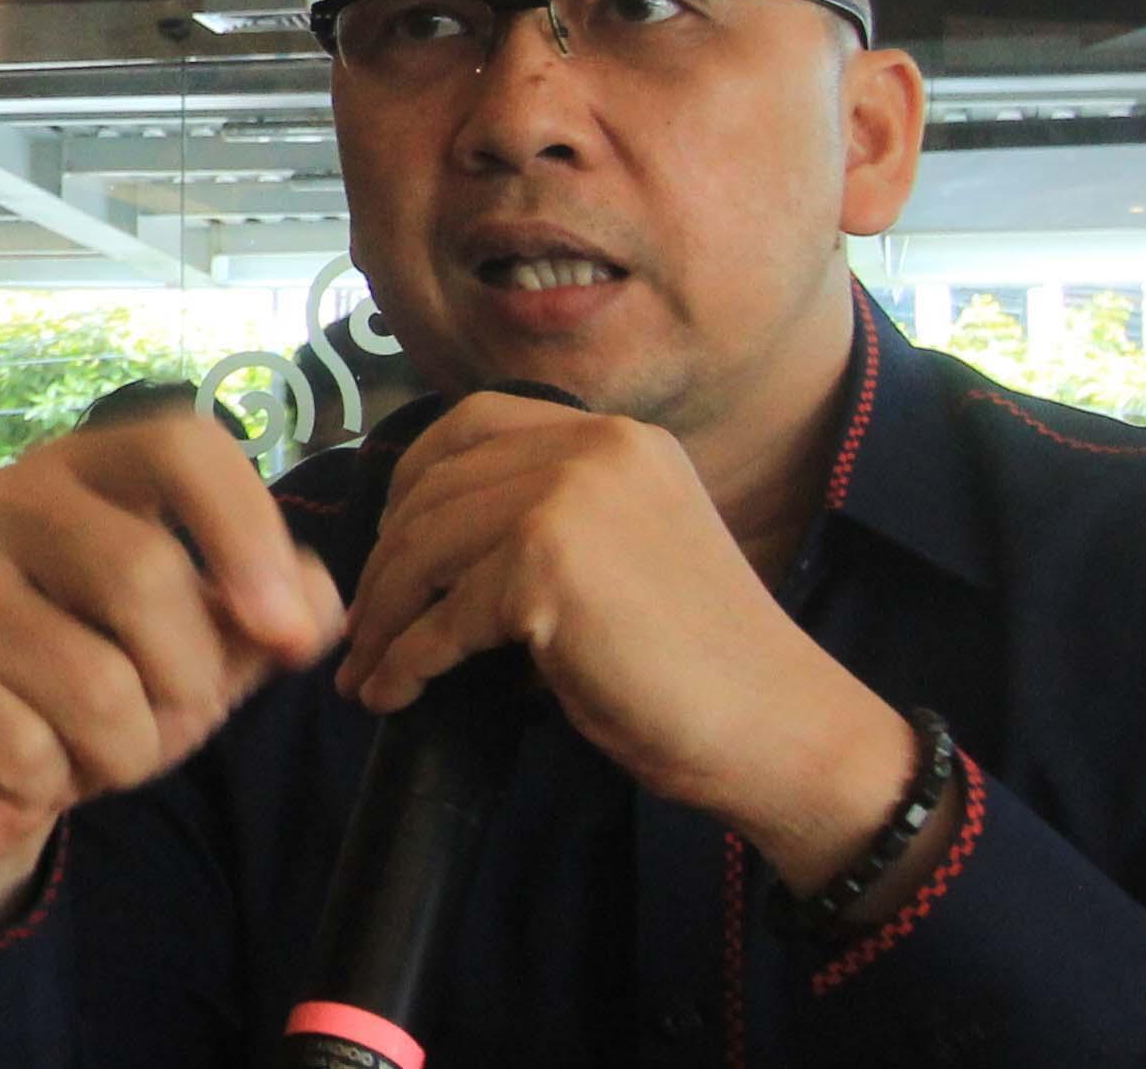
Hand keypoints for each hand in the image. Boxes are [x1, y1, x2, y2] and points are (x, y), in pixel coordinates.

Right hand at [0, 414, 341, 952]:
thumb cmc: (96, 682)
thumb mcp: (198, 647)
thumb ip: (264, 615)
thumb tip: (313, 606)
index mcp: (82, 469)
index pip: (179, 446)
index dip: (247, 531)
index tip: (289, 633)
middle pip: (143, 571)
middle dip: (192, 682)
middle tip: (179, 722)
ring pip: (96, 686)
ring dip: (128, 753)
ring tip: (94, 751)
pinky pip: (28, 751)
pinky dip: (53, 787)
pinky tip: (24, 772)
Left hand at [328, 393, 911, 888]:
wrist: (779, 724)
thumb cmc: (705, 660)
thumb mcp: (631, 544)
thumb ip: (554, 514)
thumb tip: (434, 538)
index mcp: (613, 436)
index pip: (472, 422)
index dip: (413, 478)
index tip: (389, 538)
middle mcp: (589, 449)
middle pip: (436, 488)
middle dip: (387, 558)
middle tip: (366, 618)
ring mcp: (567, 504)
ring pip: (427, 551)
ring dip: (385, 615)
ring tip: (367, 666)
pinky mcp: (547, 573)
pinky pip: (443, 621)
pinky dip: (405, 661)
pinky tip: (392, 693)